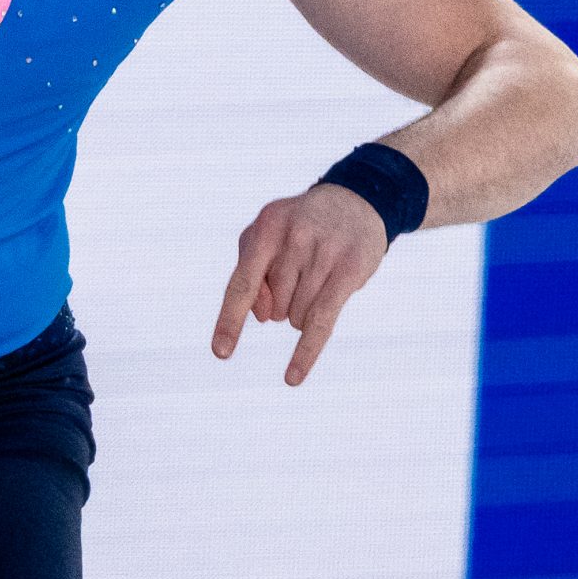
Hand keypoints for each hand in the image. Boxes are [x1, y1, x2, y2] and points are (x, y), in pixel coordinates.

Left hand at [211, 184, 387, 385]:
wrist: (356, 201)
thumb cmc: (299, 226)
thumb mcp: (267, 238)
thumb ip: (252, 274)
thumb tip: (260, 316)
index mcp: (266, 229)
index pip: (242, 284)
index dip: (230, 320)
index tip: (221, 352)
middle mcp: (294, 239)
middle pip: (274, 306)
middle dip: (282, 304)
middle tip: (299, 277)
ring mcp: (324, 253)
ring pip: (297, 316)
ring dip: (301, 313)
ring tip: (316, 282)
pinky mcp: (350, 270)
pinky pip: (322, 322)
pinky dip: (305, 353)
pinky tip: (292, 377)